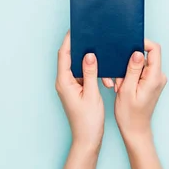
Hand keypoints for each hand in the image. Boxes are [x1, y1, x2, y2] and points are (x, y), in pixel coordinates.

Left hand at [56, 32, 104, 151]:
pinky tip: (104, 71)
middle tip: (92, 35)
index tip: (76, 28)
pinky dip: (93, 71)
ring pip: (78, 66)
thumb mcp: (92, 94)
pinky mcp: (76, 89)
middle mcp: (64, 82)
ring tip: (102, 54)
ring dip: (91, 61)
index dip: (69, 40)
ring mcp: (70, 86)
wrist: (87, 140)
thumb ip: (90, 72)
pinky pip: (83, 74)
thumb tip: (89, 54)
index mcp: (64, 81)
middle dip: (81, 47)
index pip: (64, 55)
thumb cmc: (88, 121)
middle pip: (70, 57)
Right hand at [113, 39, 166, 144]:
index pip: (154, 49)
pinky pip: (139, 72)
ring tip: (120, 86)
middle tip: (119, 76)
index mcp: (154, 77)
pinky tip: (123, 87)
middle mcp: (158, 77)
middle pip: (145, 56)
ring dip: (127, 71)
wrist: (135, 131)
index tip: (127, 46)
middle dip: (129, 62)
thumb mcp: (127, 90)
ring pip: (139, 65)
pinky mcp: (150, 83)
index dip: (142, 43)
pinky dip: (129, 77)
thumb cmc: (129, 114)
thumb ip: (133, 69)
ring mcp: (155, 80)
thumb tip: (138, 52)